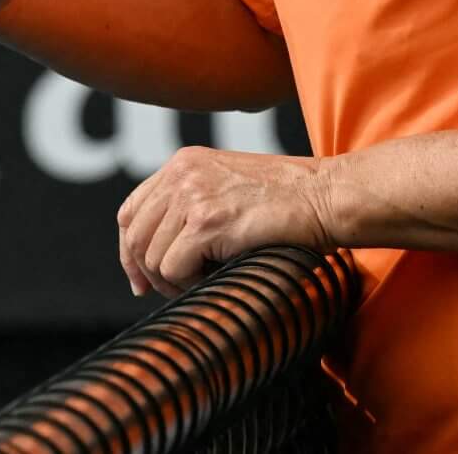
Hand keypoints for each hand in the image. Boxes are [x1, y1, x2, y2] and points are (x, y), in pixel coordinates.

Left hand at [116, 146, 336, 296]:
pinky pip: (172, 268)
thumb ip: (193, 206)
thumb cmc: (290, 200)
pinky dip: (187, 284)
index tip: (141, 279)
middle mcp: (180, 174)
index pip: (131, 210)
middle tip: (172, 293)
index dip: (130, 248)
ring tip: (203, 284)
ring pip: (151, 256)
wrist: (327, 196)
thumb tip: (159, 254)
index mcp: (182, 164)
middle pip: (134, 235)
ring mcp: (191, 196)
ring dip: (172, 281)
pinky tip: (213, 280)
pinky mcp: (207, 223)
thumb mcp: (229, 188)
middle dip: (146, 272)